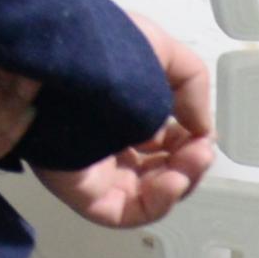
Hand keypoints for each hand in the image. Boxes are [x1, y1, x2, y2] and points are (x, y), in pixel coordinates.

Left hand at [38, 20, 222, 231]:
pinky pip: (122, 214)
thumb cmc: (100, 44)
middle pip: (159, 171)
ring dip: (181, 183)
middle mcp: (107, 143)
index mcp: (122, 113)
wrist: (55, 53)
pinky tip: (173, 181)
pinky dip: (157, 204)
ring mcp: (93, 169)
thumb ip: (192, 87)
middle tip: (201, 150)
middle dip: (190, 164)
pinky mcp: (79, 190)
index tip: (203, 134)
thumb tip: (202, 128)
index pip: (164, 143)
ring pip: (147, 195)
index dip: (190, 143)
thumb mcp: (161, 52)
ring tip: (192, 161)